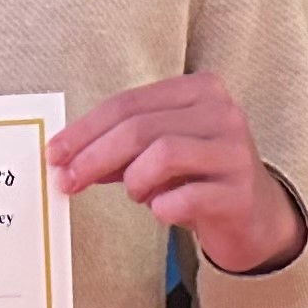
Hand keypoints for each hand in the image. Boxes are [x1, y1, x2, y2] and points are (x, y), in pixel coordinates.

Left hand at [50, 71, 303, 275]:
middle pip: (139, 128)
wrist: (252, 216)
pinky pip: (183, 198)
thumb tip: (65, 156)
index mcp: (198, 90)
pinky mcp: (238, 192)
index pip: (127, 104)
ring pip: (162, 155)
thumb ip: (117, 149)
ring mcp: (234, 151)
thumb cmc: (196, 177)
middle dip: (93, 157)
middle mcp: (221, 113)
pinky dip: (161, 208)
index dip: (85, 130)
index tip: (54, 154)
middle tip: (67, 181)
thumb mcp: (156, 154)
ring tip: (139, 194)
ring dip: (134, 182)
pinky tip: (162, 210)